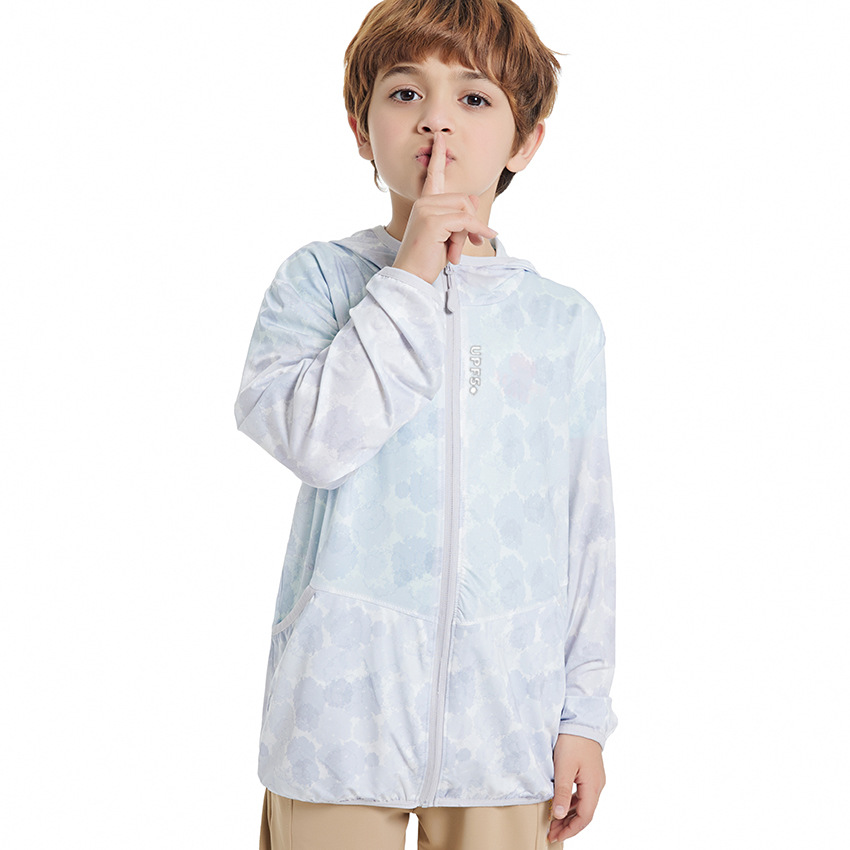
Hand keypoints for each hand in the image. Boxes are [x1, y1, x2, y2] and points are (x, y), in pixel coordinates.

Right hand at [392, 131, 497, 282]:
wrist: (411, 276)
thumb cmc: (427, 258)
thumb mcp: (448, 234)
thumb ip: (459, 216)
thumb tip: (474, 199)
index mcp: (424, 203)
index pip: (433, 174)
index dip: (438, 155)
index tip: (439, 138)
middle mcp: (423, 202)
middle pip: (464, 199)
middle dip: (470, 224)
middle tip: (469, 244)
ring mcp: (427, 209)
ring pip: (466, 211)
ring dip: (469, 234)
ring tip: (457, 252)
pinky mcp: (434, 221)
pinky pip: (466, 221)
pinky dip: (477, 232)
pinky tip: (481, 241)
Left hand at [547, 734, 605, 842]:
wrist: (581, 719)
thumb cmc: (572, 741)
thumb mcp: (563, 767)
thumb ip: (561, 792)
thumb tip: (558, 815)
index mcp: (593, 786)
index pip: (584, 817)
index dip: (570, 830)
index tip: (556, 835)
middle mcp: (597, 785)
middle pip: (584, 813)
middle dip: (568, 825)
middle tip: (552, 832)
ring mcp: (594, 778)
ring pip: (582, 804)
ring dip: (568, 814)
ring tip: (553, 820)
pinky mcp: (588, 772)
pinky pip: (581, 794)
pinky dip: (570, 802)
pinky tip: (559, 803)